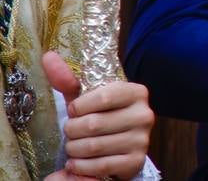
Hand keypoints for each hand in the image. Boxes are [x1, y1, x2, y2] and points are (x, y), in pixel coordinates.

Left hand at [42, 50, 151, 180]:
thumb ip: (67, 78)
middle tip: (71, 131)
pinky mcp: (135, 161)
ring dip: (74, 149)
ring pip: (93, 146)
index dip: (79, 107)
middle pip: (93, 124)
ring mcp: (142, 139)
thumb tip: (49, 56)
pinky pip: (99, 166)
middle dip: (72, 130)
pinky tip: (78, 161)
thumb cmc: (100, 116)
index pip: (102, 97)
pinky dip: (80, 166)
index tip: (74, 110)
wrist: (119, 146)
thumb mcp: (86, 97)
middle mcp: (144, 114)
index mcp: (136, 92)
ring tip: (74, 146)